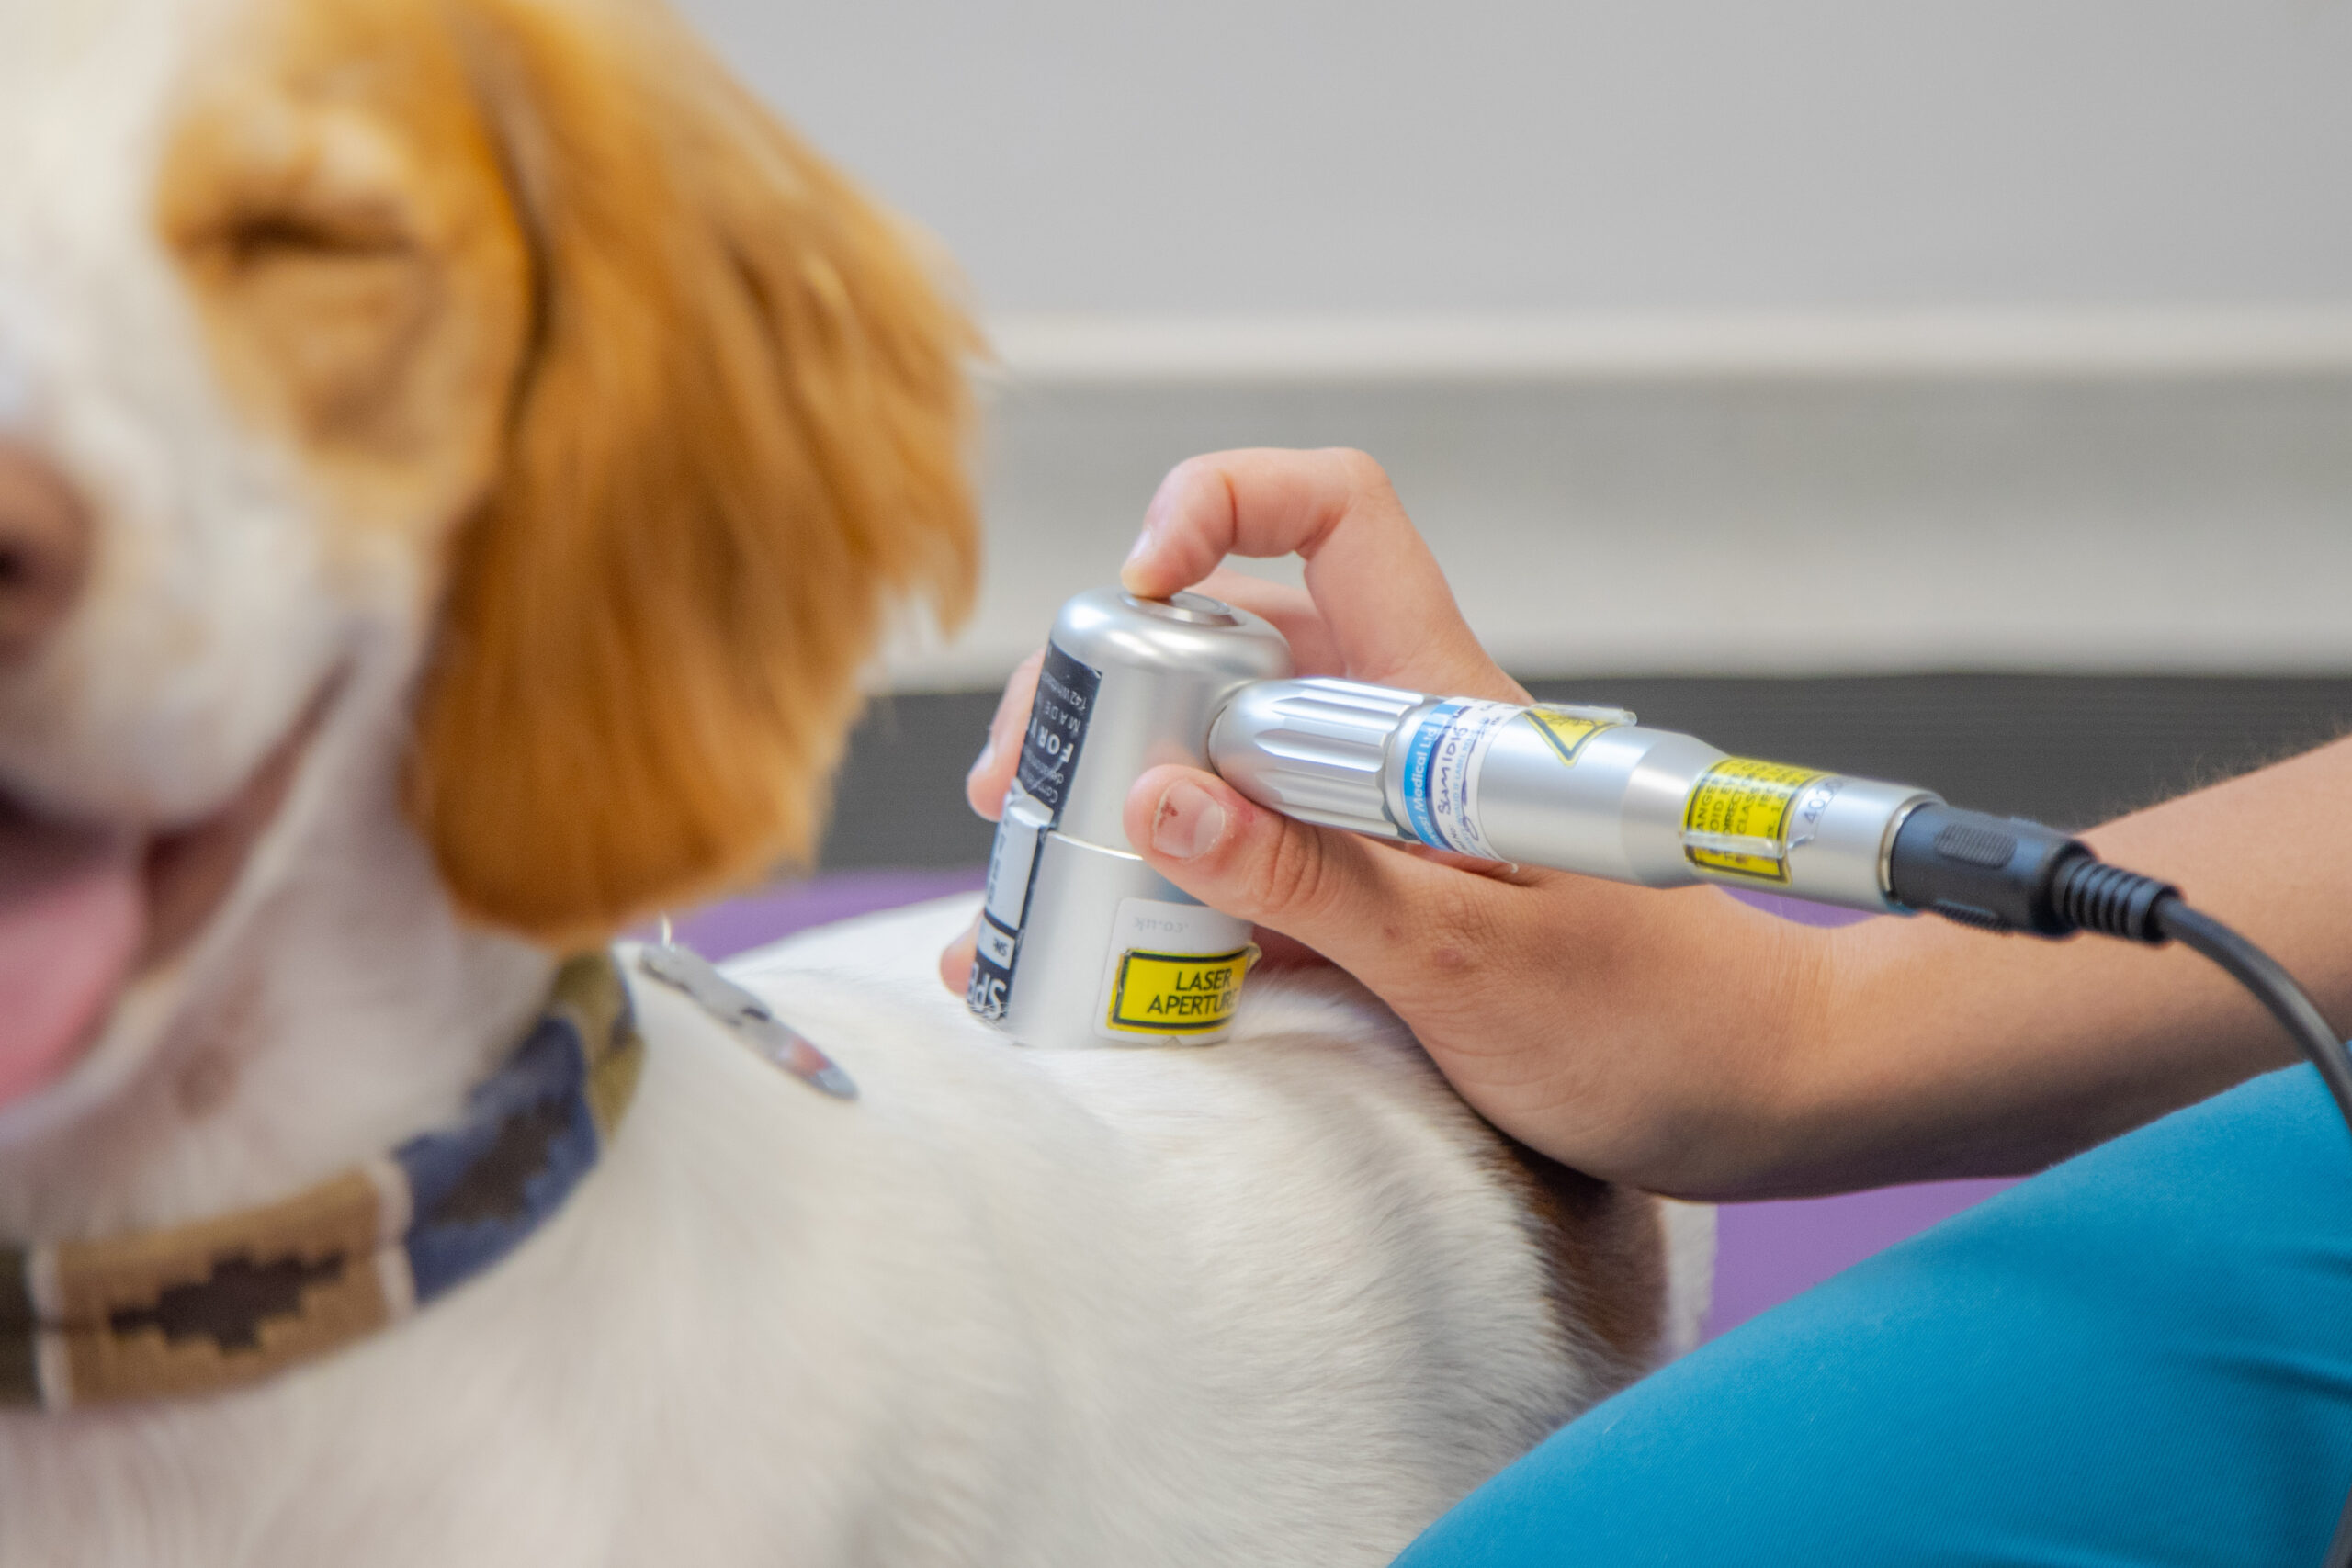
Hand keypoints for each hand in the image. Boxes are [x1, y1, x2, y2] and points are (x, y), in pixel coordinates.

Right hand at [943, 449, 1831, 1193]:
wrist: (1759, 1094)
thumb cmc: (1655, 1019)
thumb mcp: (1465, 962)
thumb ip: (1310, 879)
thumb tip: (1154, 798)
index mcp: (1437, 699)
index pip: (1335, 515)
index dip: (1222, 503)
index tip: (1136, 587)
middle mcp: (1398, 730)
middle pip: (1231, 639)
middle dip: (1112, 687)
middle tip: (1025, 785)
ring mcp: (1381, 811)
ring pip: (1224, 752)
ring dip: (1124, 797)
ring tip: (1036, 876)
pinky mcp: (1378, 887)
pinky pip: (1251, 853)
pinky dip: (1172, 886)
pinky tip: (1102, 948)